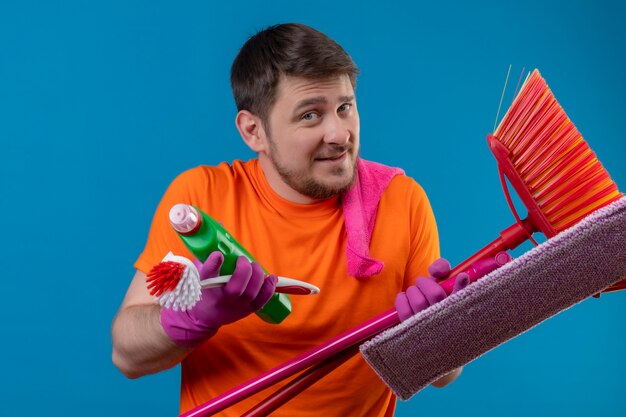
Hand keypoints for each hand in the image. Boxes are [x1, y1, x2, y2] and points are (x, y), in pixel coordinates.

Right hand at [160, 252, 277, 347]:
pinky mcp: (246, 311)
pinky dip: (269, 289)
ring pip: (250, 294)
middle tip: (243, 260)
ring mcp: (235, 307)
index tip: (218, 254)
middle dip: (243, 271)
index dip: (213, 264)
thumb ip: (208, 249)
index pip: (207, 276)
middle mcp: (220, 299)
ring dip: (257, 277)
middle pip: (234, 288)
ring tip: (255, 266)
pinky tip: (271, 278)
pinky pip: (261, 301)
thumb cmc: (203, 288)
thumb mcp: (198, 270)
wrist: (203, 317)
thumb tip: (220, 224)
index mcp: (204, 287)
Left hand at [395, 258, 469, 320]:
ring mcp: (427, 326)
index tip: (462, 276)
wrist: (416, 322)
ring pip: (418, 302)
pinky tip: (404, 298)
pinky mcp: (411, 329)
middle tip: (420, 283)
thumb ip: (442, 268)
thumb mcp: (439, 282)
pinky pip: (405, 311)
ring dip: (412, 291)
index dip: (462, 285)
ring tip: (413, 292)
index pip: (461, 295)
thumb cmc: (429, 297)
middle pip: (435, 294)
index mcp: (454, 307)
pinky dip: (401, 299)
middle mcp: (443, 319)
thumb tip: (443, 272)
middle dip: (423, 282)